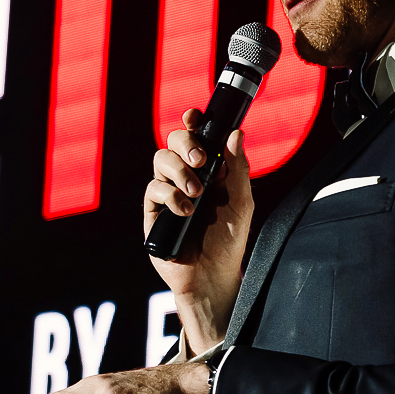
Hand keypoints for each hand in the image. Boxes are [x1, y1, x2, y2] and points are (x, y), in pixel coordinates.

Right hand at [145, 114, 253, 351]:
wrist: (212, 276)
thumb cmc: (229, 241)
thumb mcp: (241, 202)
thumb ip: (237, 168)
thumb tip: (236, 133)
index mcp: (208, 170)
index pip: (196, 137)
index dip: (193, 123)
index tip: (195, 117)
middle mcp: (185, 176)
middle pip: (173, 141)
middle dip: (185, 143)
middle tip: (200, 160)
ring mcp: (167, 192)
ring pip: (160, 160)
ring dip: (178, 171)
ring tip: (196, 192)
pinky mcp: (153, 211)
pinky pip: (153, 189)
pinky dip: (170, 194)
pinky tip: (185, 211)